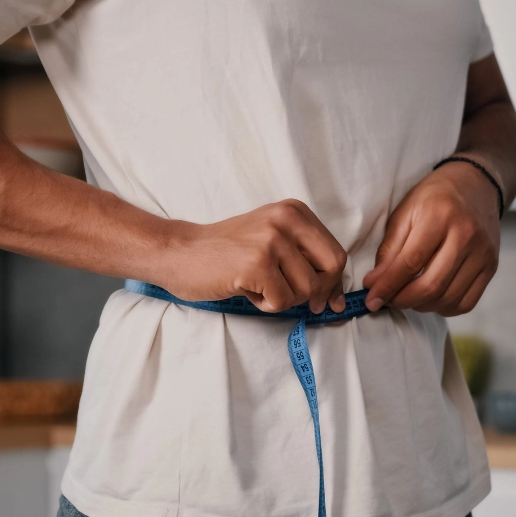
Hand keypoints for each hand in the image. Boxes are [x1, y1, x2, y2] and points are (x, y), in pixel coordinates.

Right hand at [159, 199, 347, 313]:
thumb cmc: (225, 254)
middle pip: (332, 268)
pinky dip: (266, 305)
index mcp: (294, 211)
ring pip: (307, 289)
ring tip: (258, 286)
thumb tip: (336, 302)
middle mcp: (286, 219)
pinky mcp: (257, 263)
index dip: (332, 282)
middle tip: (292, 298)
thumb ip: (305, 262)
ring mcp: (272, 240)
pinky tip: (246, 290)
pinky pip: (282, 301)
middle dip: (318, 292)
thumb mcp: (271, 243)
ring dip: (284, 298)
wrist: (179, 253)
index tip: (324, 300)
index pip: (336, 253)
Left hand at [363, 161, 499, 315]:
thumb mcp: (405, 212)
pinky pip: (467, 302)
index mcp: (441, 215)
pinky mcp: (492, 266)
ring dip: (421, 306)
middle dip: (403, 300)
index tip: (372, 299)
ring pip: (449, 298)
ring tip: (407, 298)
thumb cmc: (435, 198)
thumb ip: (389, 250)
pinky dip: (444, 308)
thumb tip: (375, 284)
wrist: (476, 185)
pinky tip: (431, 299)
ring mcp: (483, 253)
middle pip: (432, 285)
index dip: (388, 286)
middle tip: (388, 301)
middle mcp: (467, 235)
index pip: (411, 262)